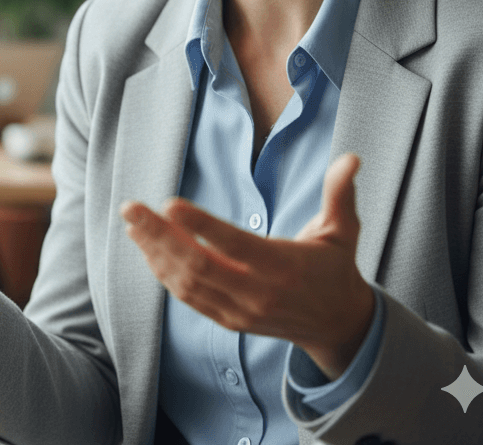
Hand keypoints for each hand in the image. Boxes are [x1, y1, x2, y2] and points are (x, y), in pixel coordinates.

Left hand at [121, 152, 374, 379]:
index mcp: (285, 266)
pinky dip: (164, 273)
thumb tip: (350, 158)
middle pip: (199, 265)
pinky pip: (189, 298)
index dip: (200, 225)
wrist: (337, 325)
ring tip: (132, 223)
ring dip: (155, 252)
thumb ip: (340, 194)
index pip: (235, 244)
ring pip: (187, 283)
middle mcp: (258, 293)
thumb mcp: (343, 231)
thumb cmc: (335, 267)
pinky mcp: (229, 321)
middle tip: (131, 207)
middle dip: (159, 235)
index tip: (169, 203)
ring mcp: (240, 311)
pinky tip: (147, 247)